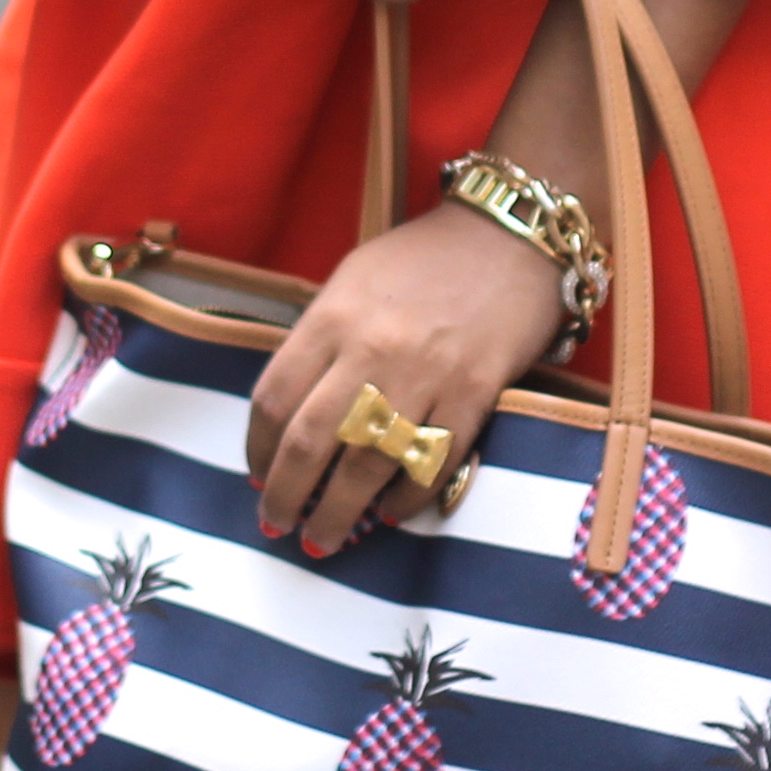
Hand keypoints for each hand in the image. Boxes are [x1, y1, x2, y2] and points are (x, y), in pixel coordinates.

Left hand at [247, 201, 566, 551]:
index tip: (257, 477)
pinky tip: (391, 512)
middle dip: (285, 498)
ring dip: (338, 514)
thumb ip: (322, 339)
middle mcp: (371, 349)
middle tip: (279, 525)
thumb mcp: (355, 279)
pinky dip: (405, 499)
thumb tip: (292, 412)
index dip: (257, 451)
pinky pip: (430, 463)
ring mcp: (425, 373)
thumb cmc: (426, 256)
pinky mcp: (474, 391)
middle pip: (309, 444)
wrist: (513, 232)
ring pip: (364, 466)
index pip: (273, 400)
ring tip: (325, 538)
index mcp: (333, 316)